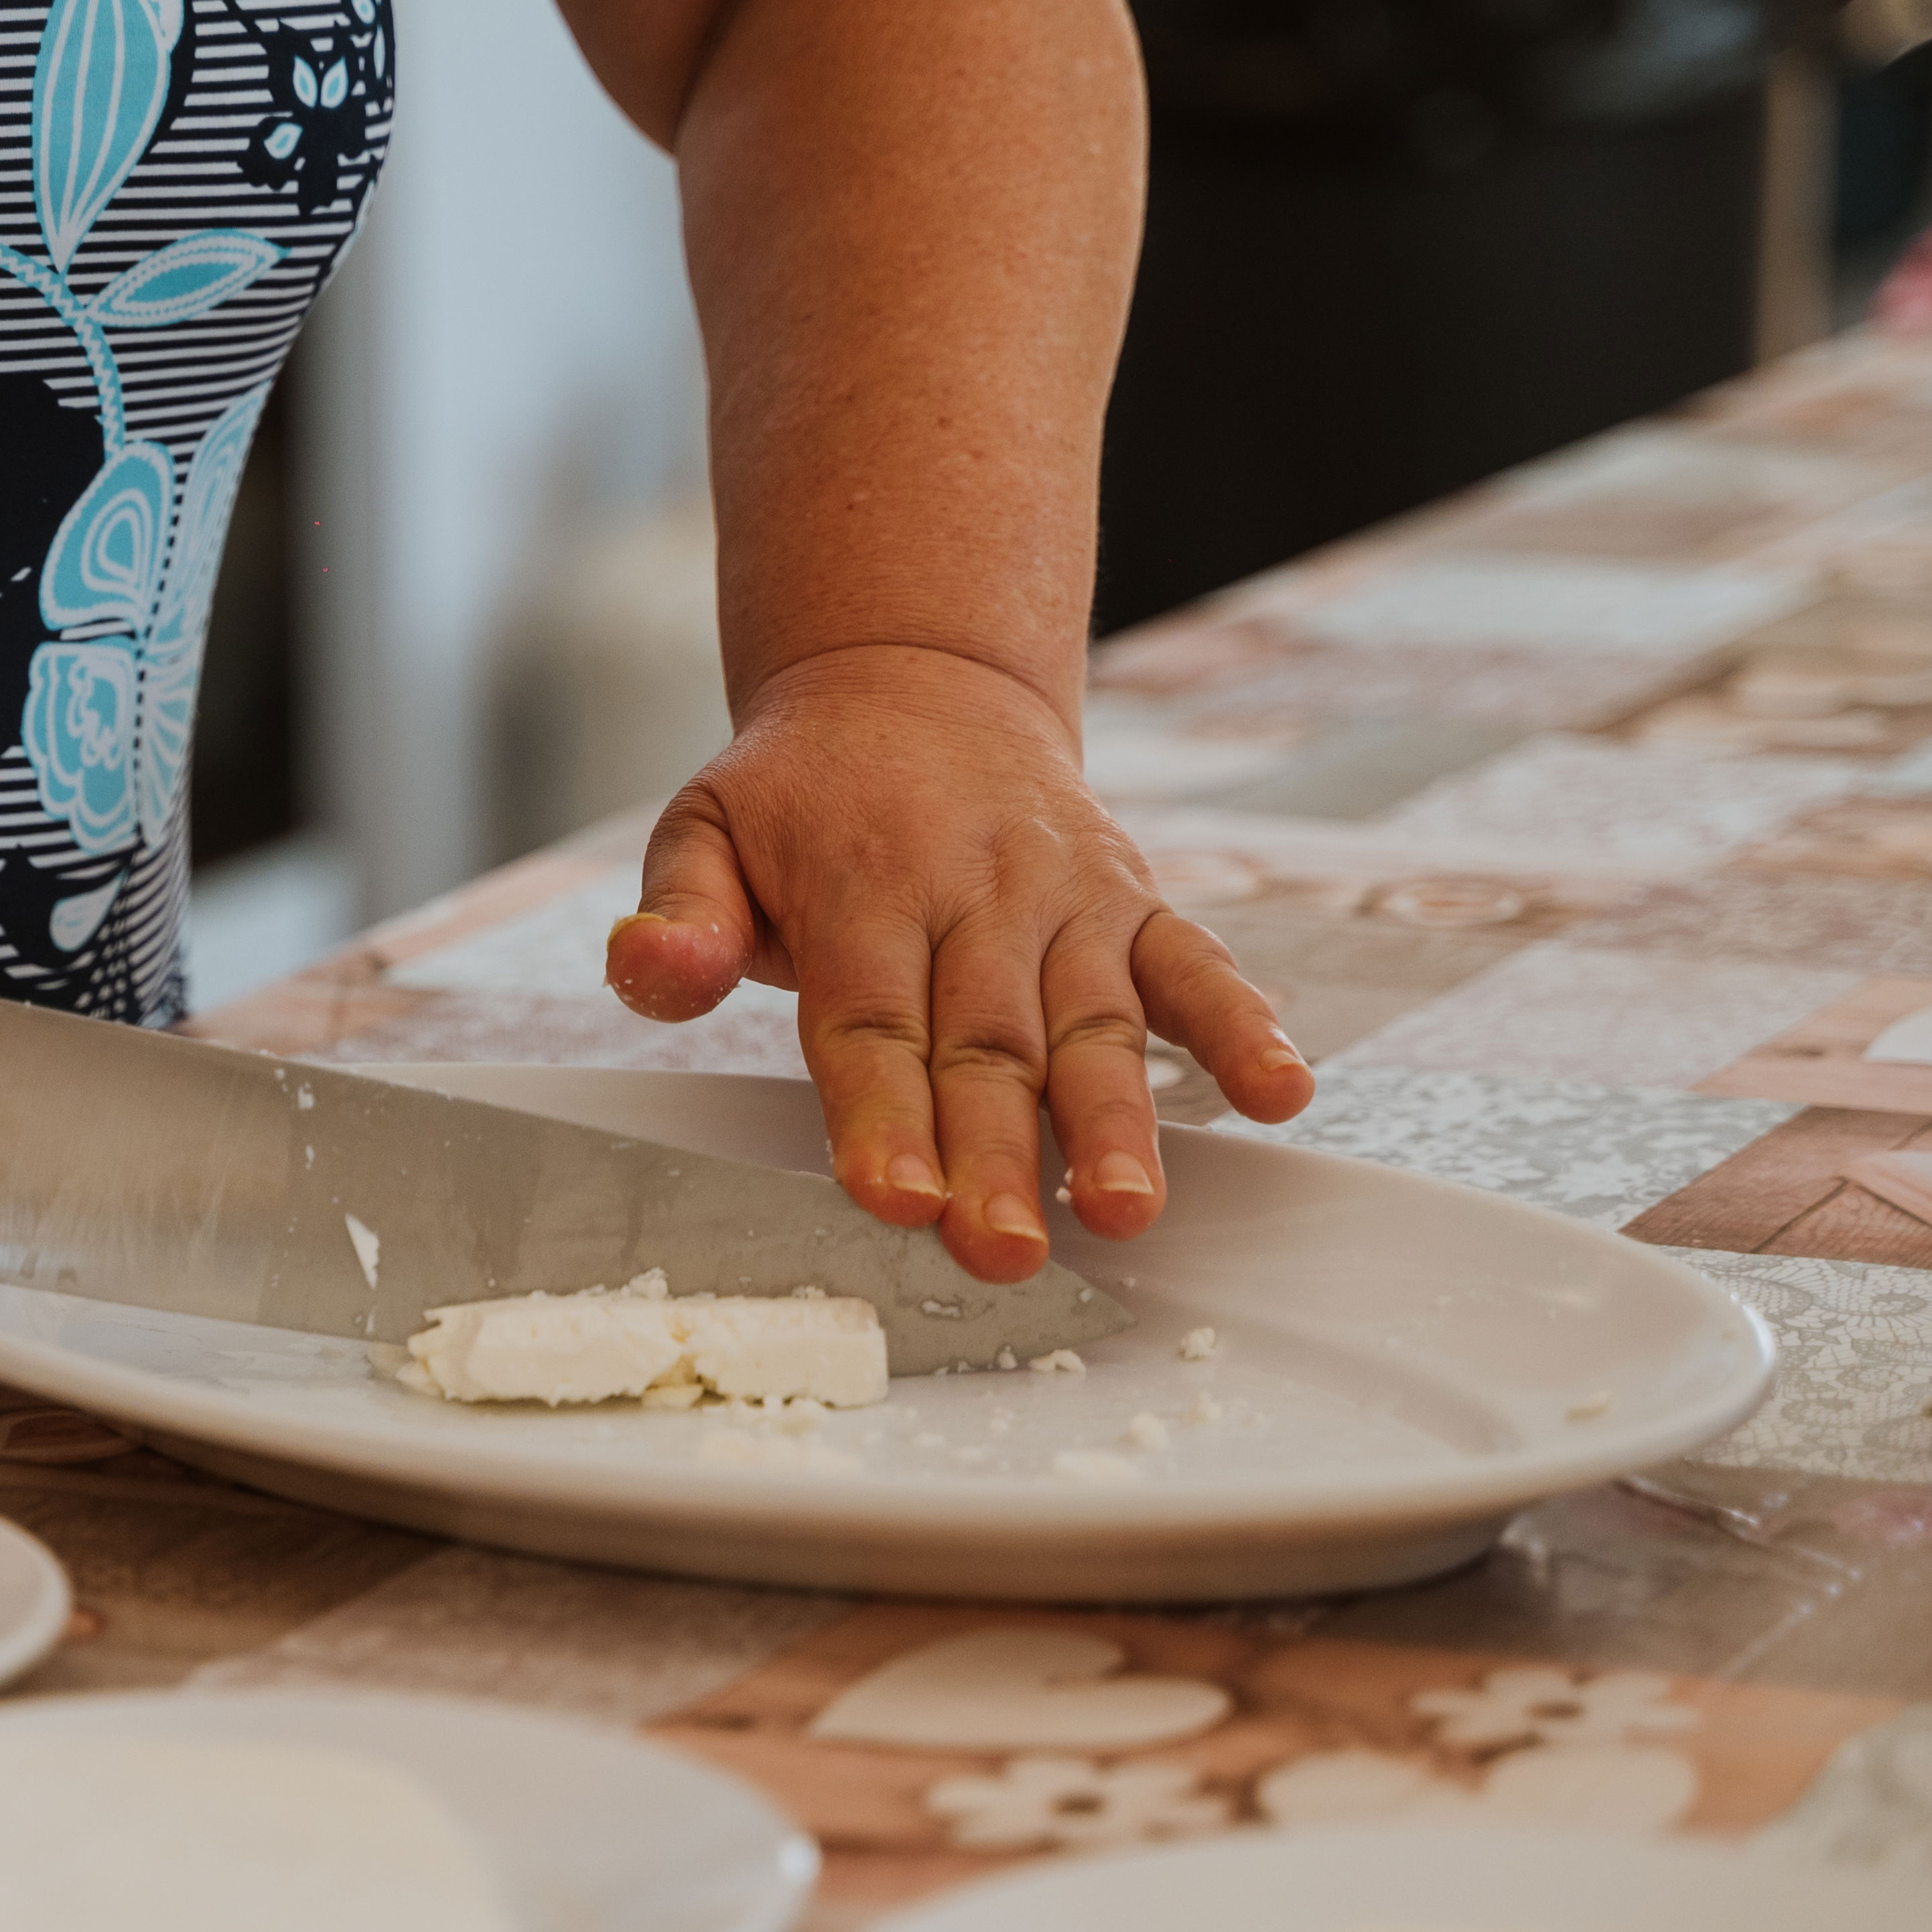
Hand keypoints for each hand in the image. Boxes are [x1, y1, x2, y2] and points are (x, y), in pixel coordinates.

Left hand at [602, 644, 1314, 1279]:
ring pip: (1095, 1019)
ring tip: (1124, 1208)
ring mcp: (1065, 896)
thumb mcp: (706, 829)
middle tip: (1001, 1249)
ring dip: (1117, 1119)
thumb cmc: (801, 795)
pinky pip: (1195, 961)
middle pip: (986, 1041)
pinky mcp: (1133, 899)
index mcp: (862, 881)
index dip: (882, 1111)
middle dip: (997, 1152)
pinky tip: (1282, 1088)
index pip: (870, 1017)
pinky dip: (1241, 1022)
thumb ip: (679, 914)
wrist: (915, 682)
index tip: (895, 1197)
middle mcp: (975, 888)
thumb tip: (648, 968)